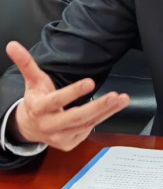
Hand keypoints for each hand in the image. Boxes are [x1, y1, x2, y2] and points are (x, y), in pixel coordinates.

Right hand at [5, 41, 129, 151]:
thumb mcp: (32, 80)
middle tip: (115, 95)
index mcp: (39, 108)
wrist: (29, 127)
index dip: (73, 92)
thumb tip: (12, 44)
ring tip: (123, 99)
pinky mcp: (69, 144)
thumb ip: (26, 63)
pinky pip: (88, 130)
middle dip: (98, 106)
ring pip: (86, 124)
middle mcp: (49, 125)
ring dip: (107, 112)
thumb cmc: (36, 99)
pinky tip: (113, 108)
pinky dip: (102, 119)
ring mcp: (59, 137)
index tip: (90, 82)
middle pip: (76, 117)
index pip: (56, 101)